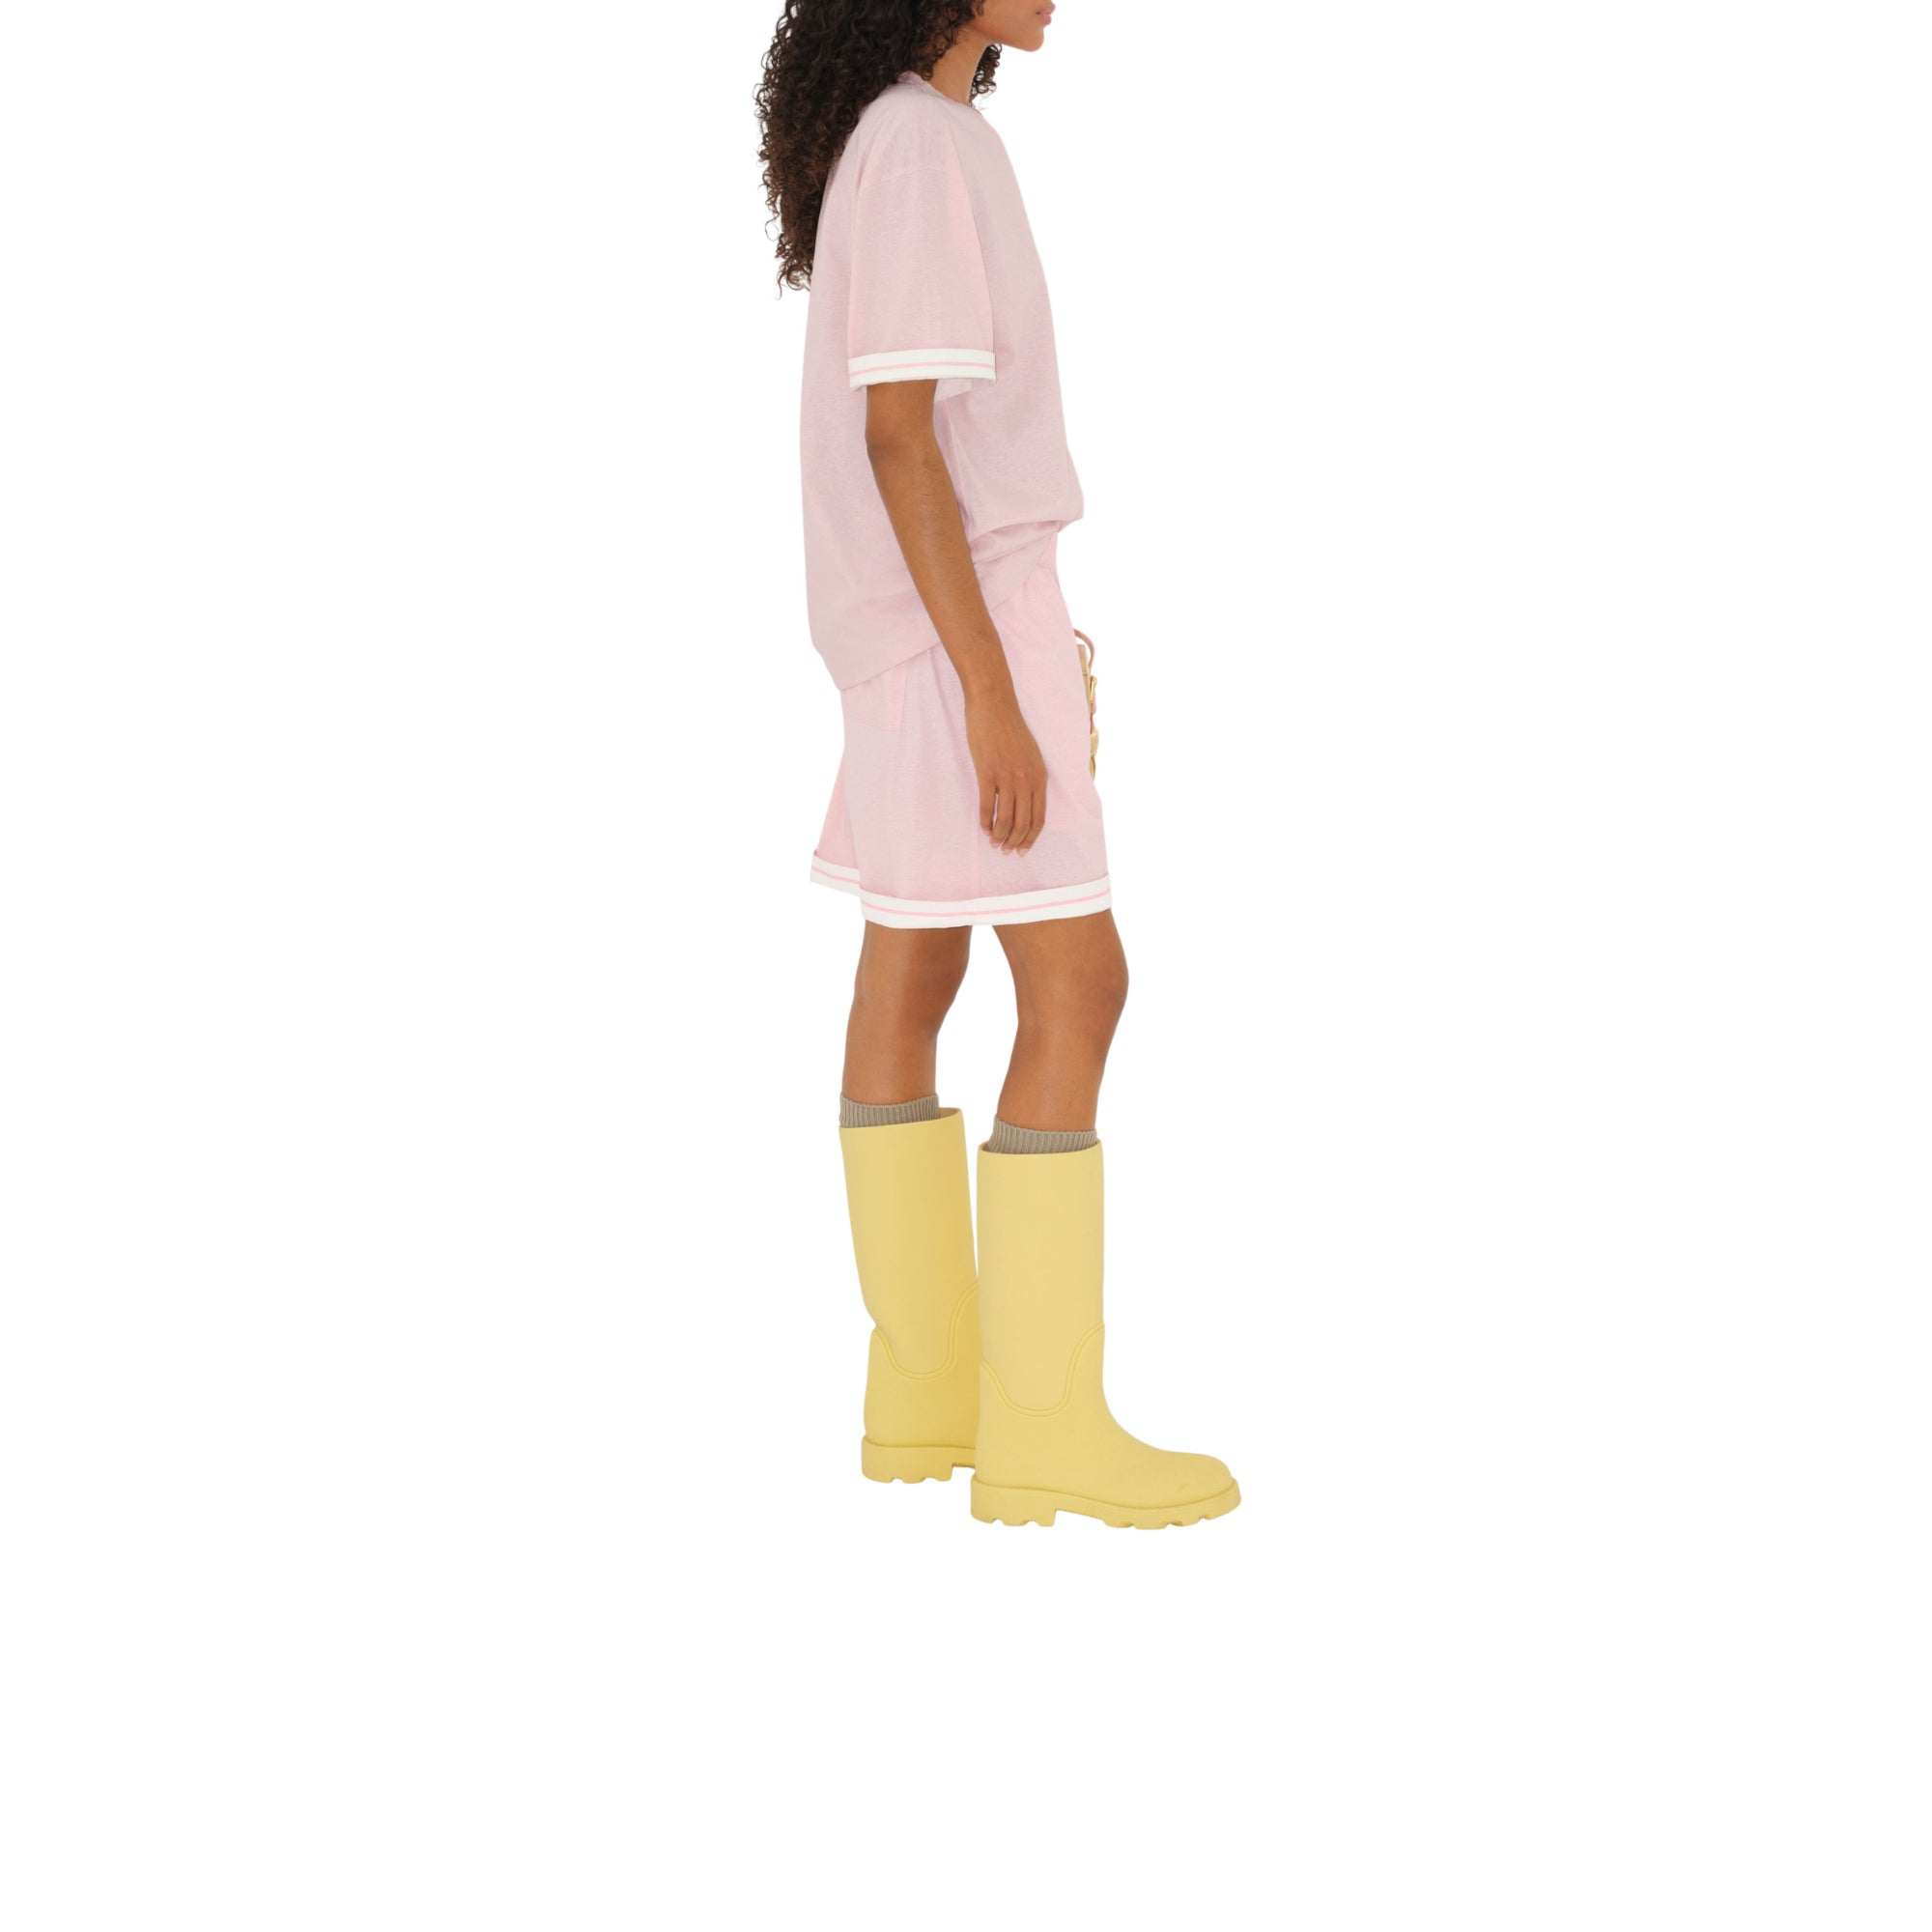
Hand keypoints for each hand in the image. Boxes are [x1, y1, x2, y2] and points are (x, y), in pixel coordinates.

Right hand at [965, 692, 1047, 852]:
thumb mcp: (1030, 755)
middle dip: (1014, 842)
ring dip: (999, 835)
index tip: (1022, 849)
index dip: (1031, 838)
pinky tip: (983, 828)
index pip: (1039, 818)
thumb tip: (1025, 801)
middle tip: (1005, 851)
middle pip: (1023, 823)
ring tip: (993, 842)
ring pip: (1005, 819)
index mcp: (1040, 777)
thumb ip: (1031, 777)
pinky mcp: (987, 773)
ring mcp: (1007, 777)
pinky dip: (985, 821)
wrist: (994, 705)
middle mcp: (1027, 780)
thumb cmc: (1010, 728)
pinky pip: (987, 806)